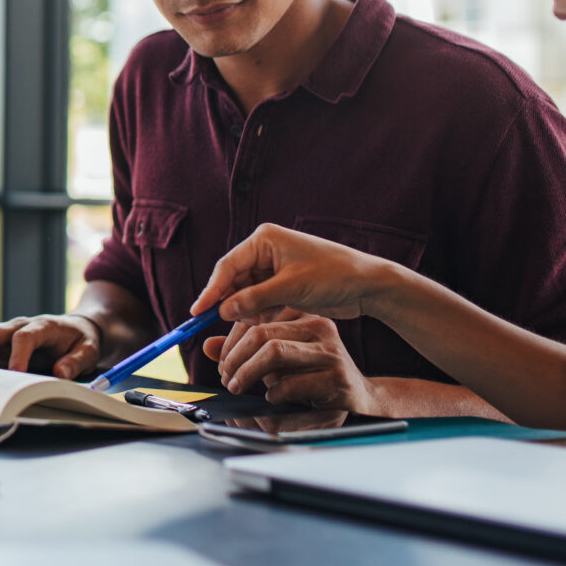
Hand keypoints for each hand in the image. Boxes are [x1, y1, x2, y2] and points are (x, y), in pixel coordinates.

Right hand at [0, 313, 101, 379]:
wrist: (76, 328)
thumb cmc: (81, 341)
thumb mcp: (89, 351)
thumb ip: (76, 361)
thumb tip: (59, 373)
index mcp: (43, 326)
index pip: (23, 337)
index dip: (17, 356)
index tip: (15, 375)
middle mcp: (19, 326)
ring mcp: (6, 334)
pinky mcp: (0, 345)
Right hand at [190, 223, 401, 325]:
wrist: (367, 285)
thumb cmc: (333, 276)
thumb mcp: (290, 288)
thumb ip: (253, 299)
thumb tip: (222, 311)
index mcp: (265, 240)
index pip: (228, 266)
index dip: (211, 290)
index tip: (198, 311)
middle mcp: (266, 251)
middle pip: (233, 279)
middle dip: (228, 302)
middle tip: (215, 324)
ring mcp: (274, 268)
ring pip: (245, 293)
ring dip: (244, 310)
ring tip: (249, 324)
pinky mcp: (282, 284)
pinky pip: (259, 300)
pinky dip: (258, 312)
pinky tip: (262, 322)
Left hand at [202, 307, 375, 411]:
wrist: (358, 396)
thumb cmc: (312, 375)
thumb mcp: (277, 359)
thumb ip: (244, 351)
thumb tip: (207, 346)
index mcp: (303, 316)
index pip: (256, 319)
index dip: (231, 342)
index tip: (222, 362)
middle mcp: (319, 327)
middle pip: (262, 334)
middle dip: (235, 358)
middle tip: (226, 378)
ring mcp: (330, 352)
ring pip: (274, 353)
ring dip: (247, 374)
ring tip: (238, 387)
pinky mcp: (336, 379)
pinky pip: (291, 383)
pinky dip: (273, 394)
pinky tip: (272, 398)